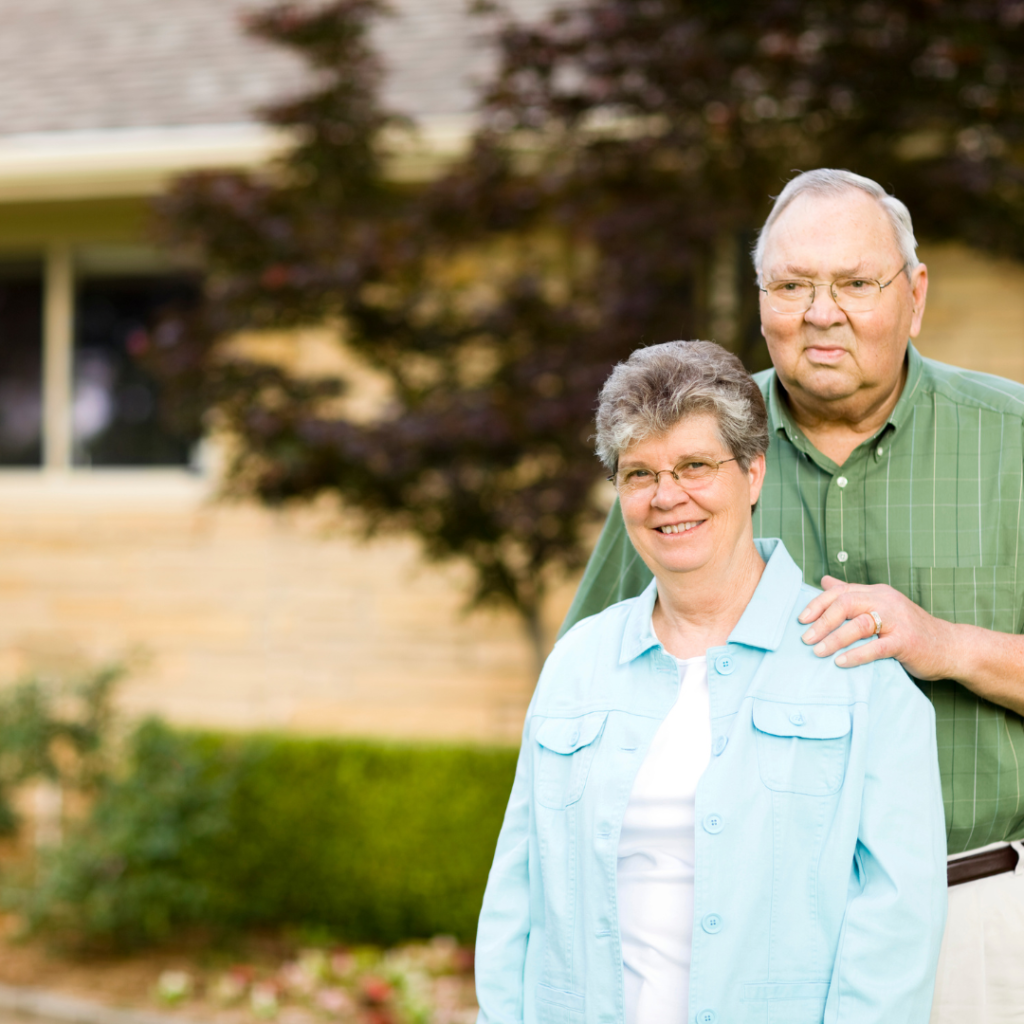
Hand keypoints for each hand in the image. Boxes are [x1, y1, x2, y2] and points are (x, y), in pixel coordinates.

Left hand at [798, 577, 953, 678]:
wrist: (951, 647)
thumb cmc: (910, 629)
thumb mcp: (881, 607)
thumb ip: (853, 595)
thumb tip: (825, 581)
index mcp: (878, 592)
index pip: (841, 592)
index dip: (818, 604)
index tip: (801, 619)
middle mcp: (886, 601)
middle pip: (846, 603)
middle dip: (822, 620)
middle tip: (805, 638)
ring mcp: (898, 621)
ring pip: (859, 624)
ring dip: (834, 638)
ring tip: (817, 651)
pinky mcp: (906, 642)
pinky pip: (876, 647)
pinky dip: (856, 655)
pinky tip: (840, 662)